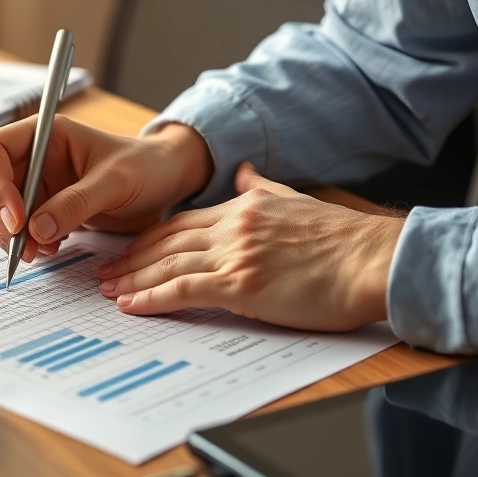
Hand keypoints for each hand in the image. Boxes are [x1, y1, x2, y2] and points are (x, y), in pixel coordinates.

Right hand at [0, 116, 212, 261]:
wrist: (164, 183)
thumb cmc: (145, 168)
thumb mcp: (115, 183)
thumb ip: (75, 204)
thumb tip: (35, 230)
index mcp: (44, 135)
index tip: (17, 220)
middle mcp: (32, 157)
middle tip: (24, 248)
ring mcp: (34, 184)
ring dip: (10, 236)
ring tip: (40, 252)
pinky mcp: (42, 208)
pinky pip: (17, 228)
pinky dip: (25, 243)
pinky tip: (49, 249)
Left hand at [96, 163, 405, 330]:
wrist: (375, 260)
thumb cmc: (344, 242)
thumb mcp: (297, 200)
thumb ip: (264, 188)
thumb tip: (246, 170)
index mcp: (244, 207)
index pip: (181, 222)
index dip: (148, 238)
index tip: (127, 250)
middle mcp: (233, 227)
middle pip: (165, 242)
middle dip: (129, 259)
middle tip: (102, 273)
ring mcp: (235, 255)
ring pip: (167, 265)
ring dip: (132, 279)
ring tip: (107, 291)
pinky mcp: (242, 284)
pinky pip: (183, 290)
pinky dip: (152, 298)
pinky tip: (131, 305)